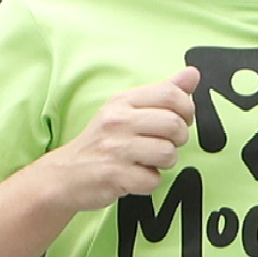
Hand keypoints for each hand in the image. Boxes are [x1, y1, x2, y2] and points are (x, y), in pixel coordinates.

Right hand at [46, 73, 197, 213]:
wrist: (65, 174)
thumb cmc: (102, 142)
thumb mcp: (126, 110)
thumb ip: (162, 92)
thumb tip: (192, 73)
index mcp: (122, 101)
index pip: (170, 94)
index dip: (186, 109)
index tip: (181, 120)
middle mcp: (117, 121)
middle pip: (174, 125)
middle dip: (178, 139)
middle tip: (165, 144)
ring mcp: (114, 148)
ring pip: (168, 154)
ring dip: (165, 163)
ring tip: (147, 161)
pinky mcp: (114, 175)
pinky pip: (153, 180)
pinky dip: (148, 183)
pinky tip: (134, 177)